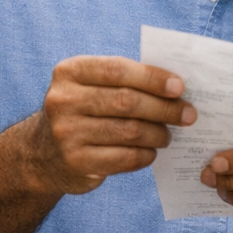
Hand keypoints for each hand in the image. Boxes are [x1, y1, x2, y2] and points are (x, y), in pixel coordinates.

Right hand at [26, 56, 195, 195]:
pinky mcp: (76, 162)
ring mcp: (66, 133)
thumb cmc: (83, 110)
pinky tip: (151, 151)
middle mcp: (63, 100)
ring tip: (168, 135)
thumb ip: (125, 80)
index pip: (118, 70)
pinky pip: (125, 157)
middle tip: (188, 114)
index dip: (152, 78)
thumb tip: (177, 87)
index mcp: (69, 72)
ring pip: (130, 131)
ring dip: (158, 133)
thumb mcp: (91, 86)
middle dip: (165, 108)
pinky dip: (145, 154)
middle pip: (127, 102)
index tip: (180, 87)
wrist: (43, 153)